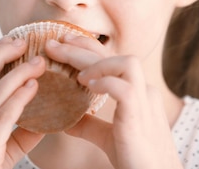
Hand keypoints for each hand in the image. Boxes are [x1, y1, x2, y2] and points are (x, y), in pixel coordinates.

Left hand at [45, 36, 183, 168]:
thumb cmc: (136, 161)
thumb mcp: (108, 138)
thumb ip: (89, 125)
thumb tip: (65, 119)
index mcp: (138, 93)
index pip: (113, 58)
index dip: (87, 47)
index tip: (62, 43)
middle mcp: (143, 92)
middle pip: (115, 55)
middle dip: (82, 47)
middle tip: (53, 45)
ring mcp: (144, 102)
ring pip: (126, 63)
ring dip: (98, 62)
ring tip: (76, 74)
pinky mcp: (139, 118)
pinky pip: (124, 89)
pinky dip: (105, 83)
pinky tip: (88, 86)